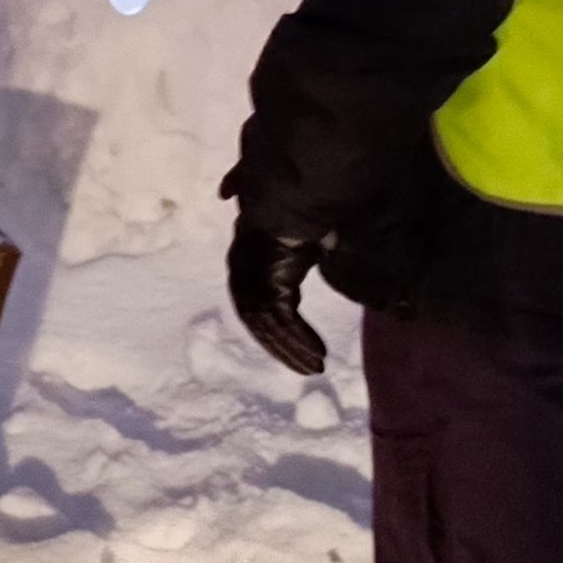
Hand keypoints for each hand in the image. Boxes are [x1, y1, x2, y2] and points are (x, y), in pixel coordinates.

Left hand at [226, 220, 330, 376]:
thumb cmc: (301, 205)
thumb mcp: (307, 226)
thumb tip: (318, 232)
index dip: (274, 329)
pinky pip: (281, 322)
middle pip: (259, 322)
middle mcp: (243, 272)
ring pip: (270, 327)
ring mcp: (252, 279)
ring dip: (293, 349)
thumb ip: (310, 237)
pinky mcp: (267, 284)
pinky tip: (319, 353)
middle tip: (309, 367)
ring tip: (316, 367)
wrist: (293, 194)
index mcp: (248, 261)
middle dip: (283, 347)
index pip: (256, 305)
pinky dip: (299, 339)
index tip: (295, 347)